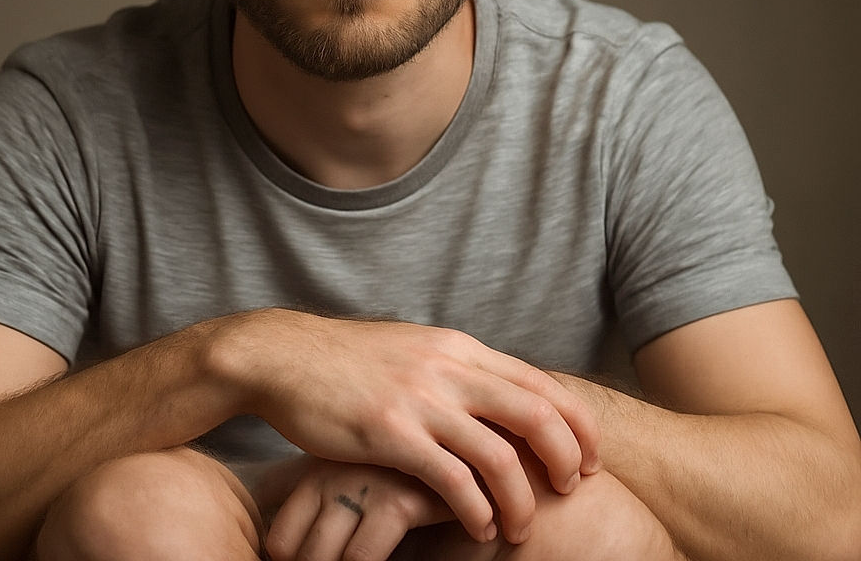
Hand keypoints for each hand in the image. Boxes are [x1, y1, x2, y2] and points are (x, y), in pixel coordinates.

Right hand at [210, 310, 600, 544]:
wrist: (286, 356)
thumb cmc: (349, 361)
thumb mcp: (413, 350)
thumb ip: (454, 370)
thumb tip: (493, 396)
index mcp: (458, 348)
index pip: (540, 382)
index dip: (577, 422)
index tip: (589, 456)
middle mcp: (448, 367)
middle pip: (536, 414)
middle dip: (567, 458)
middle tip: (571, 490)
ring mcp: (420, 398)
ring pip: (500, 455)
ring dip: (522, 499)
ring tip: (521, 527)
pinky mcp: (390, 431)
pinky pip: (452, 479)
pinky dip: (475, 510)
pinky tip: (477, 527)